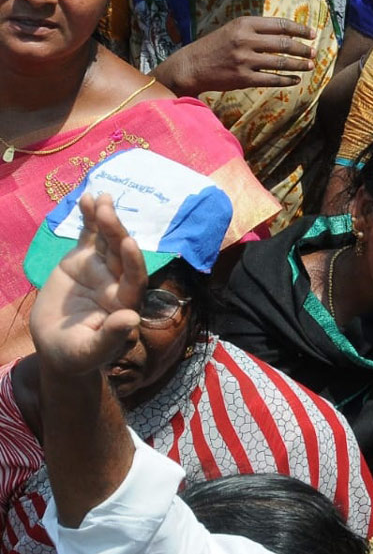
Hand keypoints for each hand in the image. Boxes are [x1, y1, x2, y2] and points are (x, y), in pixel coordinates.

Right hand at [29, 193, 146, 377]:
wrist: (58, 348)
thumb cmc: (77, 355)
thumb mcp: (89, 352)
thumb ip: (111, 337)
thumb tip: (131, 319)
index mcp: (125, 304)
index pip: (134, 280)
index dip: (133, 262)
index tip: (129, 244)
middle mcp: (117, 283)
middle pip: (121, 254)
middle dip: (117, 232)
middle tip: (109, 210)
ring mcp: (101, 269)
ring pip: (107, 241)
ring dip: (106, 219)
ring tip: (102, 198)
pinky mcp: (82, 261)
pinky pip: (89, 236)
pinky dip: (89, 218)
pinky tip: (87, 198)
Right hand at [155, 16, 316, 96]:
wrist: (192, 65)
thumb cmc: (216, 46)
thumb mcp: (233, 30)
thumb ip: (256, 30)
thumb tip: (286, 34)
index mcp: (244, 24)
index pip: (280, 25)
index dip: (299, 29)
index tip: (312, 34)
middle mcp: (245, 40)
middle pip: (284, 44)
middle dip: (302, 48)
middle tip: (314, 52)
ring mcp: (245, 60)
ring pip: (281, 62)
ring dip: (298, 65)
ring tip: (309, 65)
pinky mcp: (244, 78)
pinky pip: (272, 79)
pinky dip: (287, 80)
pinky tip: (296, 80)